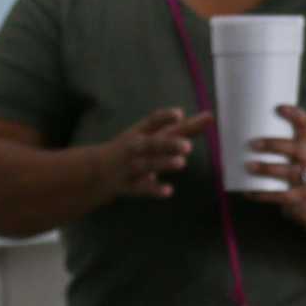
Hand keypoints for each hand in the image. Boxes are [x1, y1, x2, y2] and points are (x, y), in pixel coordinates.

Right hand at [96, 107, 213, 199]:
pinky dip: (154, 189)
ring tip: (182, 163)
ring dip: (163, 163)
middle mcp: (135, 147)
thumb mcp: (153, 134)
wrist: (95, 171)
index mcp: (141, 132)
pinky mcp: (128, 185)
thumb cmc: (135, 148)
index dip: (164, 117)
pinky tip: (168, 191)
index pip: (151, 121)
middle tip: (188, 146)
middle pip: (151, 144)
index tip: (179, 114)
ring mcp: (130, 166)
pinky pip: (141, 188)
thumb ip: (183, 127)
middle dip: (168, 144)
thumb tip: (210, 116)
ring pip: (147, 165)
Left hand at [240, 104, 305, 236]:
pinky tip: (248, 192)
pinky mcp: (300, 198)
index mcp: (305, 144)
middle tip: (252, 144)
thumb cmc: (293, 175)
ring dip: (267, 168)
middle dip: (274, 144)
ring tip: (248, 166)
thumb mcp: (291, 158)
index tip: (278, 108)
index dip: (295, 115)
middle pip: (296, 148)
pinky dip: (263, 194)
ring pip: (288, 172)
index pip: (305, 125)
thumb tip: (225, 128)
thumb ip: (271, 147)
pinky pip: (281, 196)